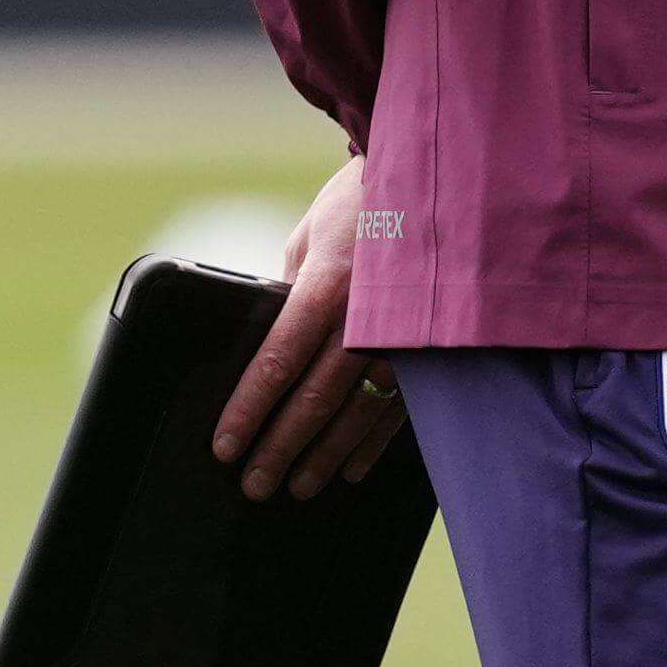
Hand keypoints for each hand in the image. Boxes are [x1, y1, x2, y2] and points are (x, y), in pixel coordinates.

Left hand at [214, 155, 404, 498]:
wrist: (442, 179)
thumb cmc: (364, 200)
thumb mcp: (311, 235)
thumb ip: (291, 288)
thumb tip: (272, 338)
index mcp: (329, 285)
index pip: (277, 363)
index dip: (248, 410)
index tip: (224, 448)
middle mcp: (368, 318)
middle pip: (315, 400)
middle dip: (280, 447)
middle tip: (254, 486)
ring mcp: (406, 337)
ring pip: (359, 412)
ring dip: (325, 455)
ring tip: (298, 487)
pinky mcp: (433, 347)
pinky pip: (402, 406)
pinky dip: (374, 442)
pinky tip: (353, 468)